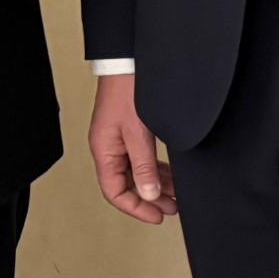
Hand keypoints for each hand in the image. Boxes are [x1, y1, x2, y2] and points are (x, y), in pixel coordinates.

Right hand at [88, 72, 177, 223]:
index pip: (115, 191)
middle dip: (149, 198)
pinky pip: (140, 158)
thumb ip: (143, 166)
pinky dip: (155, 169)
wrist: (127, 62)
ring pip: (135, 172)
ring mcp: (118, 139)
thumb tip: (148, 194)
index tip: (157, 215)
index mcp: (103, 150)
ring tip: (175, 193)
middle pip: (126, 184)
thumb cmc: (127, 90)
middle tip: (172, 208)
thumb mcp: (138, 133)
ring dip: (154, 184)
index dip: (136, 207)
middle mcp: (108, 147)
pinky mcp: (129, 130)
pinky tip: (169, 174)